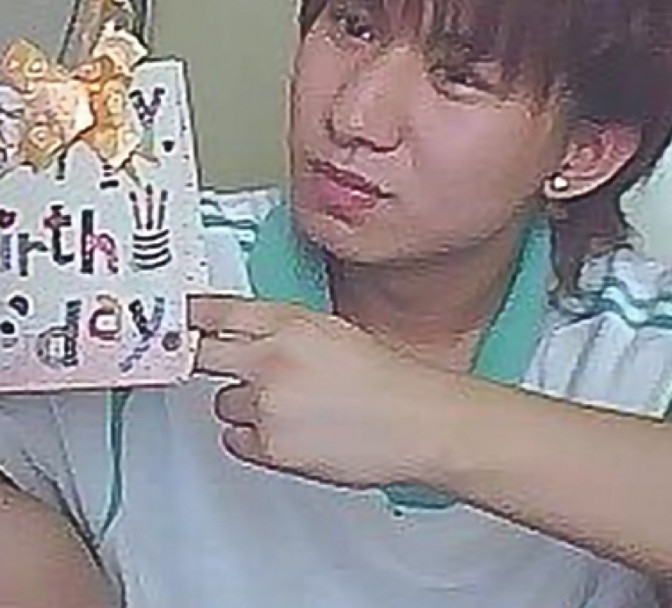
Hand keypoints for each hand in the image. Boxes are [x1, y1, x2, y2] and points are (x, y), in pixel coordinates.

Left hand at [188, 295, 462, 488]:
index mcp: (290, 323)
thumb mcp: (333, 332)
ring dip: (246, 406)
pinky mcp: (271, 446)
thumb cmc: (385, 378)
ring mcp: (268, 404)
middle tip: (200, 361)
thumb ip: (283, 331)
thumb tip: (244, 338)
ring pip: (224, 402)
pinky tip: (294, 432)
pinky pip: (238, 439)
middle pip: (202, 355)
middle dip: (199, 358)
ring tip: (293, 408)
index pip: (218, 311)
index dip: (188, 315)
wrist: (415, 421)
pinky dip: (256, 438)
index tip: (169, 319)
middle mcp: (271, 359)